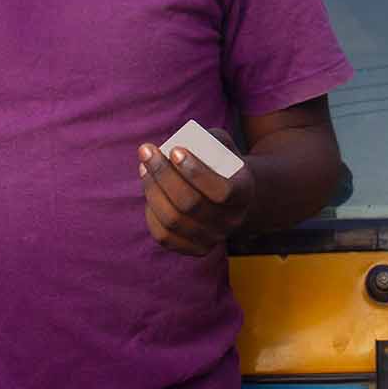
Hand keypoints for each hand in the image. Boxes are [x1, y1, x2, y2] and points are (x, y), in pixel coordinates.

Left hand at [138, 130, 254, 256]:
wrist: (230, 195)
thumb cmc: (221, 164)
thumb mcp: (223, 146)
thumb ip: (207, 140)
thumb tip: (177, 144)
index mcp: (243, 195)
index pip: (221, 191)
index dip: (196, 172)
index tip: (175, 150)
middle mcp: (230, 222)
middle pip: (190, 205)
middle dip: (163, 175)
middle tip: (147, 151)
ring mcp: (212, 238)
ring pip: (172, 220)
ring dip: (152, 189)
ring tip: (144, 165)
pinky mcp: (193, 248)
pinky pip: (164, 235)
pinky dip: (151, 210)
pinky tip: (148, 186)